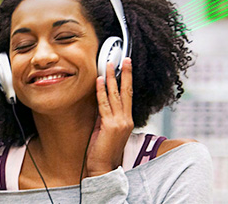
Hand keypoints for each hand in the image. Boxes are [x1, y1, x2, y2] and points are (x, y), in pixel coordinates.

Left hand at [86, 57, 133, 176]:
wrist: (103, 168)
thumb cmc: (103, 151)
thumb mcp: (105, 129)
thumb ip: (105, 115)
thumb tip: (101, 101)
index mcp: (127, 120)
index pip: (128, 96)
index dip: (127, 81)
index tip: (126, 68)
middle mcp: (126, 119)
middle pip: (126, 92)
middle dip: (125, 74)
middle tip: (125, 59)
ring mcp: (119, 122)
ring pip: (116, 95)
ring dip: (112, 78)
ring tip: (109, 65)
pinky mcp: (110, 125)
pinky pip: (104, 104)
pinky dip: (101, 91)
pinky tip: (99, 80)